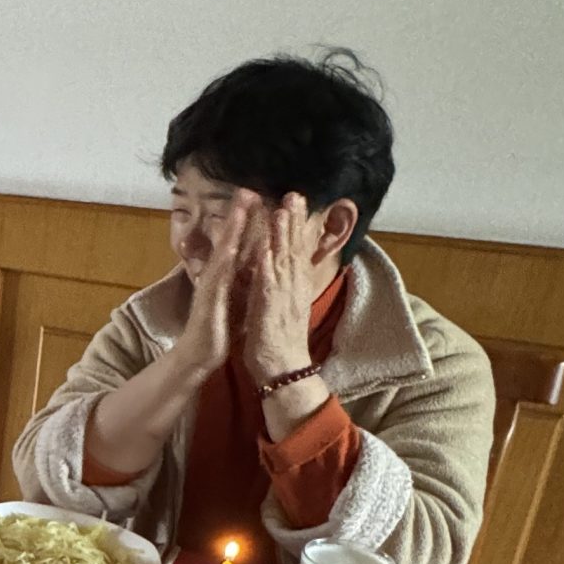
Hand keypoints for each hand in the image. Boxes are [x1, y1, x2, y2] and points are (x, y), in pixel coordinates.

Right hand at [177, 188, 261, 380]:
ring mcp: (211, 287)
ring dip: (231, 230)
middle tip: (247, 190)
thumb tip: (253, 265)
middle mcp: (217, 277)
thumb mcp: (235, 299)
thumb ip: (241, 281)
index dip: (248, 222)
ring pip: (223, 253)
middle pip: (228, 241)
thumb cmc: (217, 329)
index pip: (238, 244)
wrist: (198, 357)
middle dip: (238, 216)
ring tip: (240, 208)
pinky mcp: (209, 301)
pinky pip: (218, 278)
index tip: (258, 199)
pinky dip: (225, 262)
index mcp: (227, 277)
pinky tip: (231, 247)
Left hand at [243, 193, 326, 387]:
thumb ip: (284, 284)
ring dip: (283, 237)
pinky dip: (268, 268)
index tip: (295, 202)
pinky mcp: (272, 312)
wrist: (283, 369)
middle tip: (294, 194)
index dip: (296, 226)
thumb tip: (282, 266)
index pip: (296, 250)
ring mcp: (284, 299)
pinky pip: (270, 287)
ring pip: (284, 261)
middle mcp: (293, 288)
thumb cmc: (280, 339)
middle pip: (295, 249)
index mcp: (294, 286)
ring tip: (281, 211)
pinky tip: (266, 251)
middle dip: (294, 222)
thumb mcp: (284, 305)